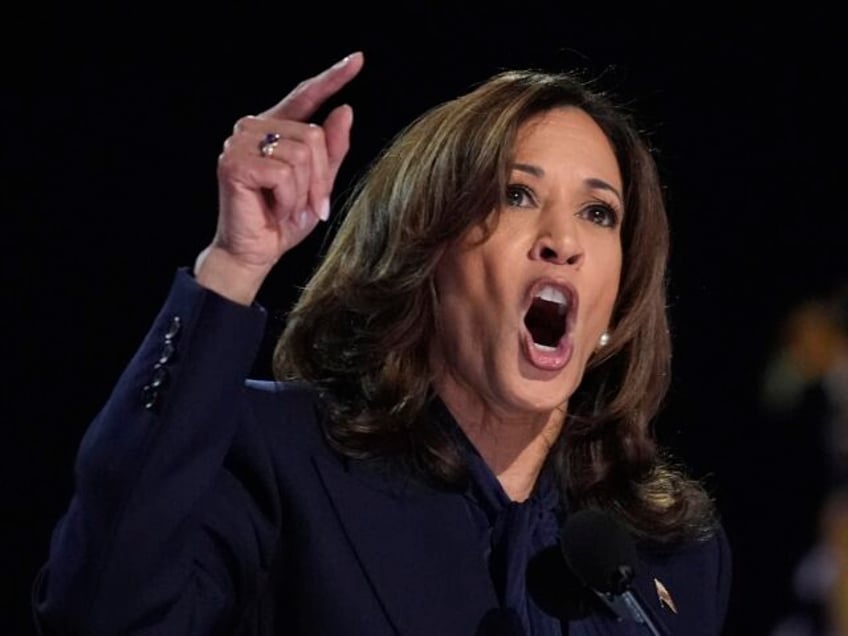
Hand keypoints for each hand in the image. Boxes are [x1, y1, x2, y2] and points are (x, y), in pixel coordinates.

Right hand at [195, 52, 363, 303]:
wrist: (253, 253)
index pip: (305, 96)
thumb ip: (331, 150)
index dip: (331, 78)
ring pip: (302, 153)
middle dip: (321, 178)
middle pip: (313, 135)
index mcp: (273, 129)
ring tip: (289, 209)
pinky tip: (275, 210)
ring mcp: (240, 142)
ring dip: (305, 191)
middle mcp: (253, 128)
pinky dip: (289, 199)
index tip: (357, 60)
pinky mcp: (235, 162)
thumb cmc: (282, 222)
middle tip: (310, 206)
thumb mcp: (318, 185)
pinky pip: (284, 173)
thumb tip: (345, 110)